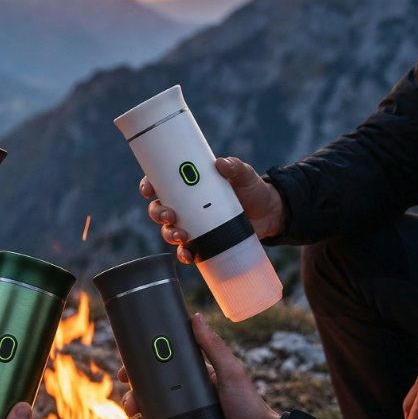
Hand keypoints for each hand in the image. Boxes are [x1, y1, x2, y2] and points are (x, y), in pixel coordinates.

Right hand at [118, 312, 279, 418]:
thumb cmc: (249, 406)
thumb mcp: (231, 372)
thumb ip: (213, 347)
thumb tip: (195, 317)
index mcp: (191, 381)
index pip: (158, 372)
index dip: (138, 373)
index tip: (125, 374)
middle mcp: (184, 401)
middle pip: (148, 398)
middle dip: (133, 401)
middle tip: (131, 405)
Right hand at [141, 157, 286, 263]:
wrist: (269, 214)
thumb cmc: (252, 190)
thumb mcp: (245, 175)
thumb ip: (235, 167)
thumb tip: (221, 163)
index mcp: (189, 186)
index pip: (161, 183)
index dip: (149, 185)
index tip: (148, 189)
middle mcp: (186, 206)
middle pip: (159, 209)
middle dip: (158, 213)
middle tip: (170, 215)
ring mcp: (193, 225)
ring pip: (169, 231)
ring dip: (169, 234)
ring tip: (181, 235)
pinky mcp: (203, 242)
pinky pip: (187, 250)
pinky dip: (184, 254)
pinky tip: (188, 254)